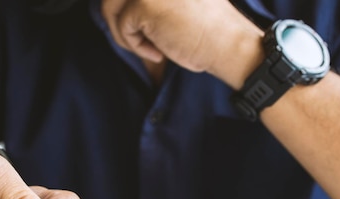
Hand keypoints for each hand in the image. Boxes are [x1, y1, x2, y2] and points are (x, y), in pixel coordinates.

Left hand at [101, 0, 263, 87]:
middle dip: (119, 18)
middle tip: (142, 39)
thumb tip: (112, 4)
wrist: (229, 45)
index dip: (127, 7)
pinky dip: (136, 46)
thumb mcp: (177, 1)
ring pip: (110, 6)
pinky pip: (122, 27)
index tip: (147, 27)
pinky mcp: (143, 3)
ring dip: (125, 32)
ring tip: (149, 46)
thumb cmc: (209, 28)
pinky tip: (159, 53)